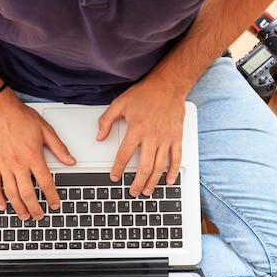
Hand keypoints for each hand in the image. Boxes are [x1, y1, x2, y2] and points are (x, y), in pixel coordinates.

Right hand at [0, 91, 74, 219]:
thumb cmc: (19, 117)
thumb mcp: (45, 130)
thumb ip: (59, 148)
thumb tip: (70, 161)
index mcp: (33, 156)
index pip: (46, 183)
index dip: (52, 197)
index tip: (55, 204)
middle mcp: (18, 163)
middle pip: (28, 193)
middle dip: (35, 208)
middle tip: (39, 216)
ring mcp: (4, 165)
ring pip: (11, 193)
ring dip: (19, 207)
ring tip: (24, 215)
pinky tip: (3, 206)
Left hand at [97, 78, 184, 196]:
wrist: (169, 84)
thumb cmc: (146, 92)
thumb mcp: (120, 103)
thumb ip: (106, 120)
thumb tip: (99, 136)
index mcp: (137, 128)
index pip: (124, 155)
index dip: (118, 168)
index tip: (115, 177)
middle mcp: (152, 136)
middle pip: (144, 166)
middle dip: (138, 183)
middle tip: (133, 191)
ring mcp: (166, 138)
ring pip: (159, 166)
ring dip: (153, 181)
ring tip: (147, 191)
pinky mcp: (177, 137)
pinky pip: (176, 158)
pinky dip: (173, 171)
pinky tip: (168, 180)